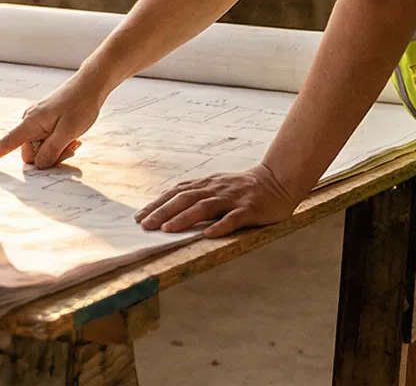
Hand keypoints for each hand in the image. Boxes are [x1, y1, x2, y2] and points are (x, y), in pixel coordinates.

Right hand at [0, 75, 105, 169]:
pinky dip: (59, 144)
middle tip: (71, 148)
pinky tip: (73, 138)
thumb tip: (38, 166)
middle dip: (50, 157)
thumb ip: (52, 151)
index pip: (5, 144)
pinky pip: (47, 142)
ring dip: (58, 151)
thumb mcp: (68, 132)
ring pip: (41, 150)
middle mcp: (30, 122)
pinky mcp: (45, 122)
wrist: (90, 85)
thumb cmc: (80, 104)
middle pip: (31, 154)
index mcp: (30, 123)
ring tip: (75, 141)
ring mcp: (38, 122)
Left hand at [136, 162, 302, 236]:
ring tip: (166, 229)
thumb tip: (170, 211)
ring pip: (204, 207)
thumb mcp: (217, 188)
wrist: (276, 181)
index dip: (157, 204)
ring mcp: (232, 198)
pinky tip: (208, 234)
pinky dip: (220, 225)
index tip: (139, 217)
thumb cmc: (242, 189)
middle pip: (184, 199)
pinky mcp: (249, 209)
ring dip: (184, 218)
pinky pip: (233, 218)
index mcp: (206, 185)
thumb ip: (197, 196)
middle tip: (145, 225)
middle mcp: (215, 189)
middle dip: (163, 212)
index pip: (176, 193)